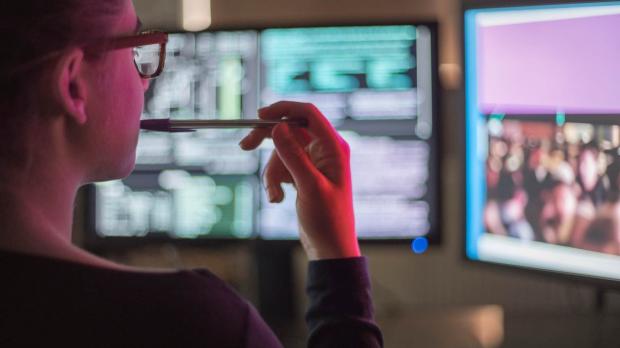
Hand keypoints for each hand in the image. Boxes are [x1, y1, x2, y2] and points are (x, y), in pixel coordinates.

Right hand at [239, 101, 359, 259]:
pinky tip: (278, 198)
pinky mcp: (304, 174)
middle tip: (244, 146)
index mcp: (333, 147)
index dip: (283, 109)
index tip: (259, 116)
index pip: (308, 113)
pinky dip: (274, 180)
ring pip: (281, 151)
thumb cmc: (328, 219)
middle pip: (289, 129)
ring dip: (271, 171)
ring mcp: (314, 162)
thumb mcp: (309, 186)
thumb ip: (293, 155)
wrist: (329, 247)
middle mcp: (325, 150)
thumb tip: (278, 127)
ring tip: (275, 195)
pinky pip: (282, 166)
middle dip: (267, 141)